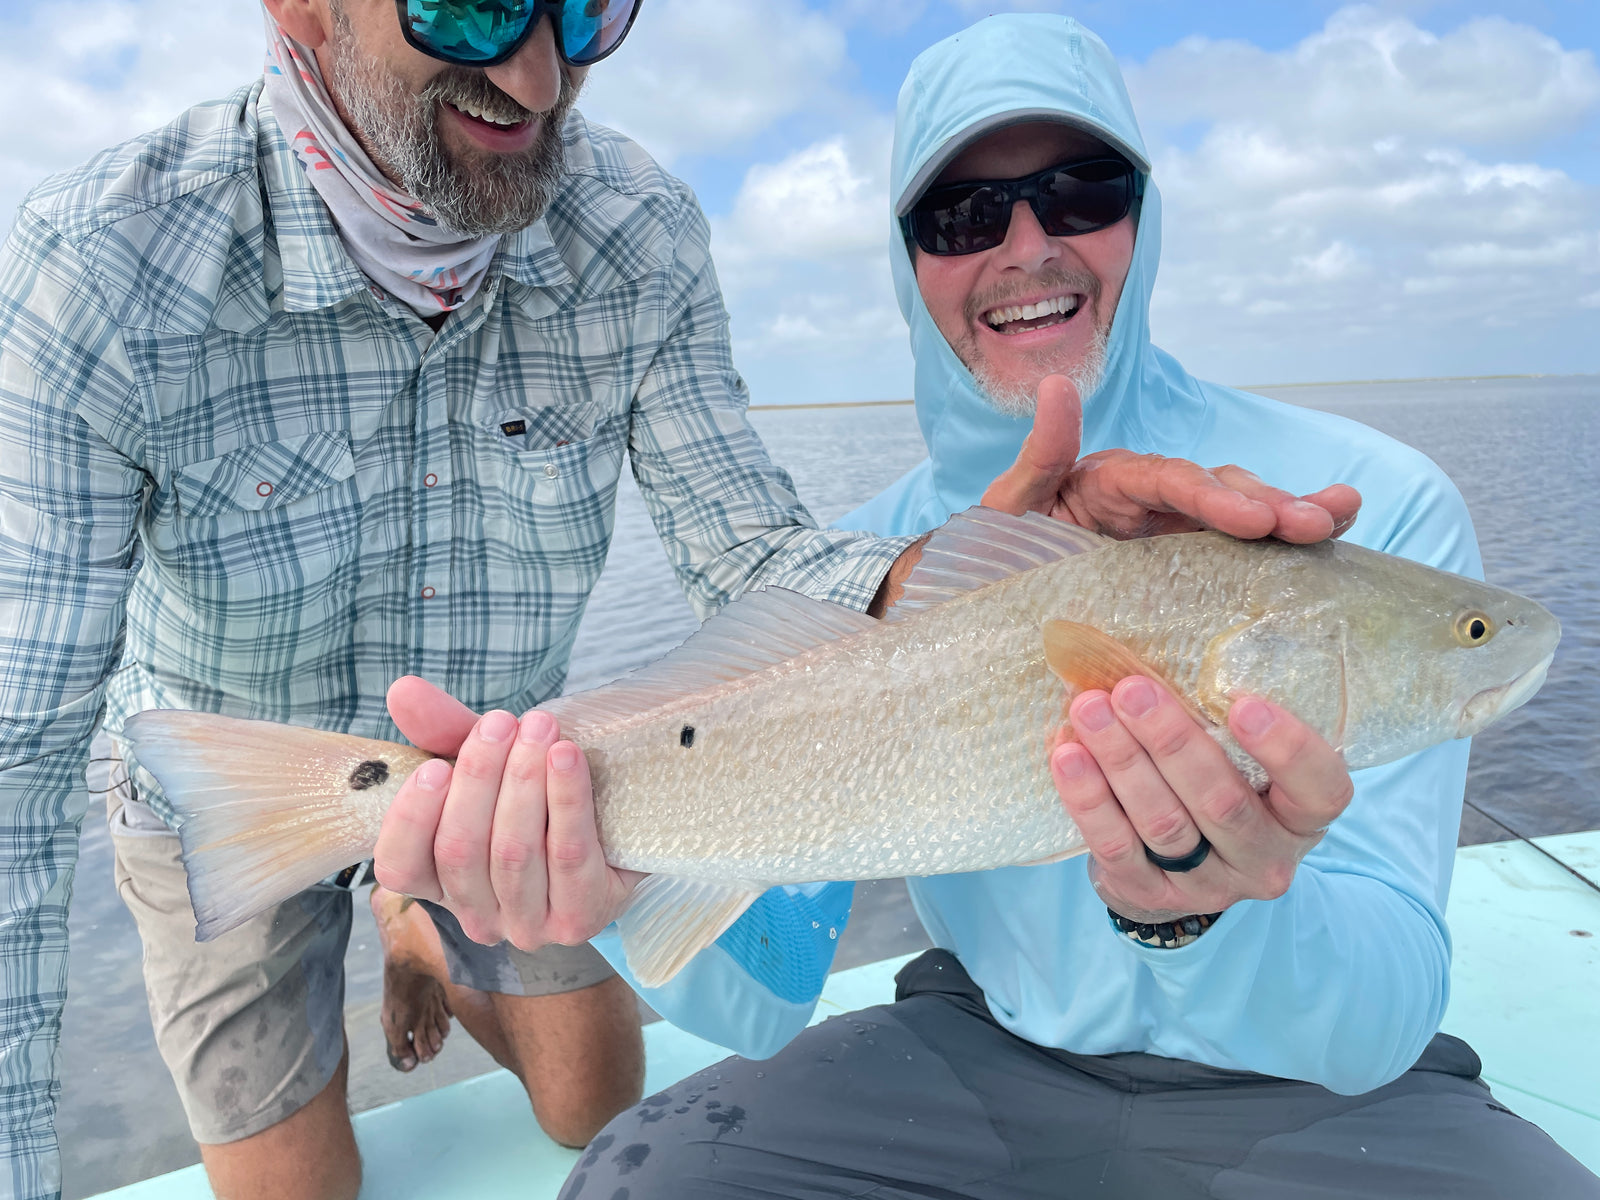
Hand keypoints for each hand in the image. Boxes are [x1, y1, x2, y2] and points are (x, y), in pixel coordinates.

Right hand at [374, 676, 641, 949]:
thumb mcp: (491, 761)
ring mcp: (528, 925)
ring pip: (513, 854)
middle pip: (461, 851)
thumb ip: (444, 731)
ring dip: (524, 783)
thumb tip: (401, 689)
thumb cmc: (539, 792)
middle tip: (501, 722)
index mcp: (439, 884)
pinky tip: (567, 758)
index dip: (412, 818)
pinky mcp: (581, 918)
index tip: (436, 765)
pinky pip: (568, 856)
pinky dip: (566, 800)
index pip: (400, 866)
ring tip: (539, 728)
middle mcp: (477, 916)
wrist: (623, 817)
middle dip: (479, 779)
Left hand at [981, 375, 1360, 542]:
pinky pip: (1236, 560)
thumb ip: (1040, 453)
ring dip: (1293, 517)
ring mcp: (1171, 536)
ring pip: (1241, 518)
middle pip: (1220, 492)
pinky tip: (1329, 554)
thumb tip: (1056, 384)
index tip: (1255, 518)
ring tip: (1344, 521)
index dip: (1214, 497)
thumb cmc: (996, 551)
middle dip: (1273, 504)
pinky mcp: (1184, 572)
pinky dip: (1280, 554)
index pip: (1171, 481)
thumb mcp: (1008, 505)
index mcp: (1112, 482)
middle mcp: (1151, 502)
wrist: (989, 600)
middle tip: (1321, 522)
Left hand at [1049, 675, 1355, 923]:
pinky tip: (1067, 756)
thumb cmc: (1221, 786)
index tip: (1243, 704)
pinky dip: (1089, 799)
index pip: (1320, 790)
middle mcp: (1264, 857)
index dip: (1287, 749)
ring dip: (1121, 762)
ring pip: (1163, 823)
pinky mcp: (1152, 895)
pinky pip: (1117, 847)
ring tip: (1088, 711)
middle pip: (1222, 803)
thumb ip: (1223, 721)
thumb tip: (1161, 655)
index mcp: (1301, 817)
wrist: (1182, 869)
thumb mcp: (1243, 760)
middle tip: (1131, 691)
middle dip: (1171, 742)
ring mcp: (1209, 884)